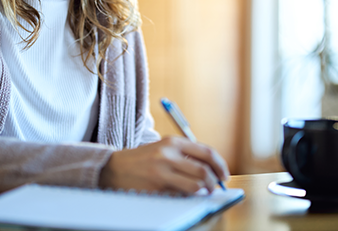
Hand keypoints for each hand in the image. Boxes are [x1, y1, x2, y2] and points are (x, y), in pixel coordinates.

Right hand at [98, 136, 229, 194]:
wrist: (114, 168)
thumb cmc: (142, 160)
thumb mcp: (163, 149)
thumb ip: (185, 154)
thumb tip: (211, 169)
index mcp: (172, 142)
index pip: (206, 152)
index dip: (220, 165)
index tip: (224, 174)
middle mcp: (168, 154)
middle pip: (204, 170)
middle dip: (214, 181)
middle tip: (216, 186)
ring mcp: (162, 171)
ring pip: (196, 185)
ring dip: (204, 191)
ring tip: (203, 192)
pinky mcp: (156, 186)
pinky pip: (181, 194)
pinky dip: (189, 196)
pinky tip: (187, 194)